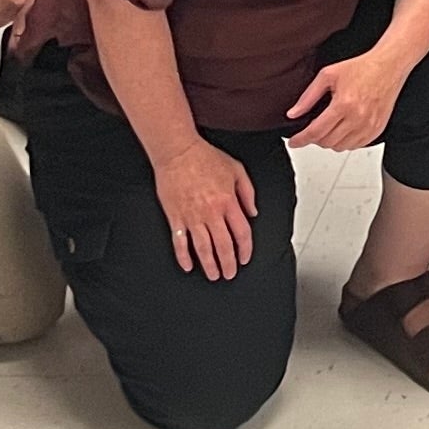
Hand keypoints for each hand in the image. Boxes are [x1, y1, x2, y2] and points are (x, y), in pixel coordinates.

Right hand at [152, 134, 258, 279]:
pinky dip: (184, 256)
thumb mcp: (236, 169)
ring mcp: (192, 216)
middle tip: (230, 274)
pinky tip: (188, 266)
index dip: (245, 249)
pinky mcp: (175, 217)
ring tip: (214, 275)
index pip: (242, 232)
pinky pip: (180, 242)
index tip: (245, 258)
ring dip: (210, 265)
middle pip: (223, 245)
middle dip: (228, 263)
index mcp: (228, 201)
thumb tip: (253, 212)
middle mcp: (211, 212)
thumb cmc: (205, 157)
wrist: (178, 152)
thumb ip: (248, 192)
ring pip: (203, 248)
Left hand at [284, 43, 407, 154]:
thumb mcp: (328, 75)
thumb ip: (308, 96)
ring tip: (329, 128)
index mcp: (343, 104)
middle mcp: (357, 118)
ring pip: (341, 147)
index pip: (316, 131)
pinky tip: (344, 129)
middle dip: (314, 138)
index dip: (301, 139)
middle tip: (312, 129)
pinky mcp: (377, 129)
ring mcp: (369, 126)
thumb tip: (293, 113)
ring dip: (330, 141)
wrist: (389, 66)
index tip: (294, 142)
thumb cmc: (361, 67)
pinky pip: (356, 146)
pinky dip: (346, 142)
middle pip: (327, 142)